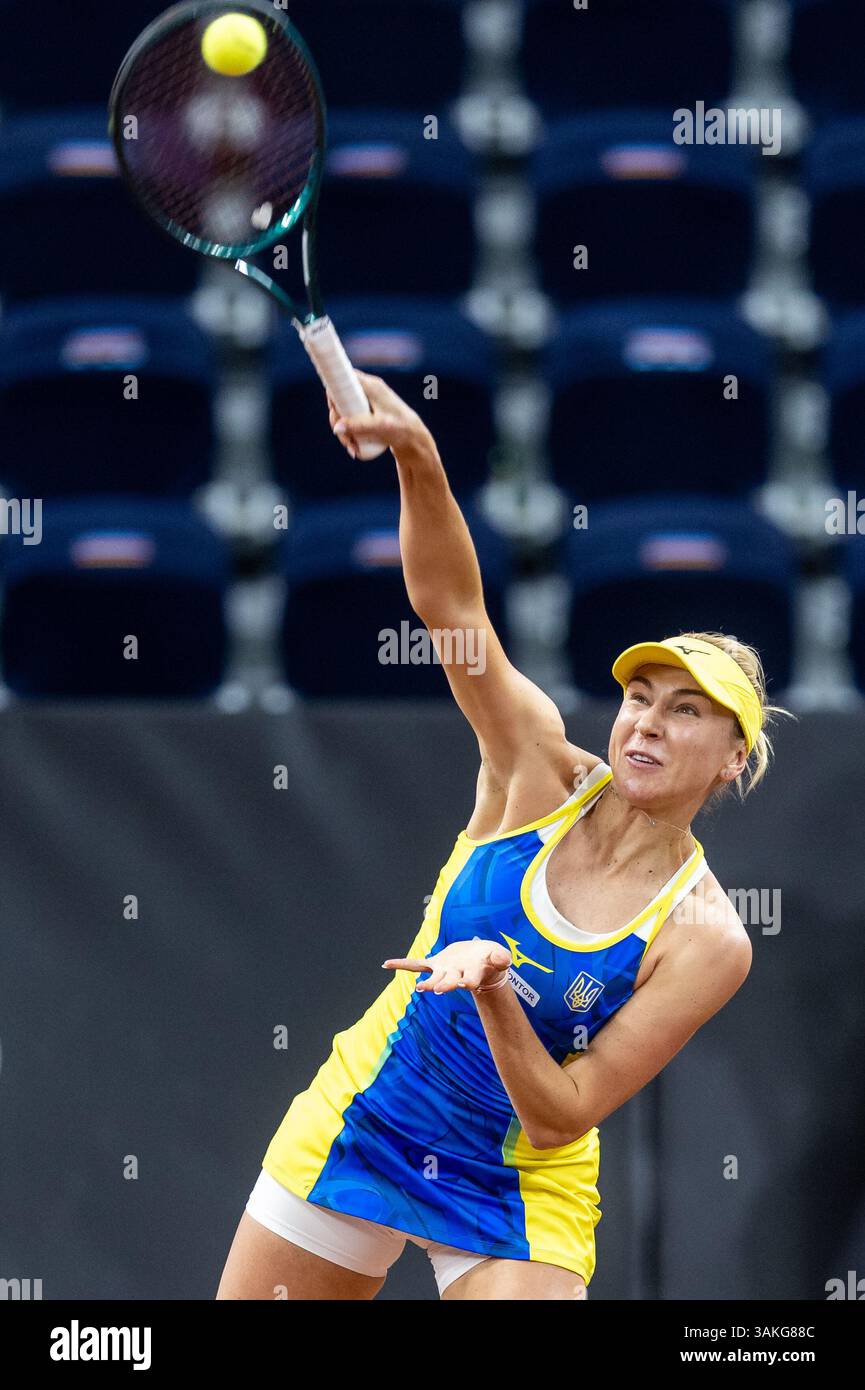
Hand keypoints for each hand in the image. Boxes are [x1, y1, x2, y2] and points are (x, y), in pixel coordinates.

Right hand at [326, 371, 436, 461]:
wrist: (415, 440)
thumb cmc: (401, 429)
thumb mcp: (380, 427)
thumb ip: (359, 426)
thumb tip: (337, 428)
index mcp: (371, 386)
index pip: (344, 377)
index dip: (333, 389)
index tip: (333, 407)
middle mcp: (368, 391)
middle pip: (340, 398)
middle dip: (337, 419)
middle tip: (343, 437)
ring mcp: (367, 403)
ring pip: (344, 412)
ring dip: (343, 430)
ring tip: (352, 447)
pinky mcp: (368, 414)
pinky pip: (351, 420)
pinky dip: (349, 433)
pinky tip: (354, 447)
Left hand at [383, 939, 511, 994]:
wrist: (479, 961)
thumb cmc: (491, 959)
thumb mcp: (499, 956)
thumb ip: (501, 958)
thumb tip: (505, 960)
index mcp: (472, 974)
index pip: (470, 979)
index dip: (468, 980)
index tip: (465, 983)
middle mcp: (456, 976)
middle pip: (449, 983)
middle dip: (444, 986)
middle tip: (438, 990)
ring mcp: (444, 971)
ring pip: (434, 979)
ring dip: (427, 983)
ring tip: (420, 989)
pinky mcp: (435, 964)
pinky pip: (416, 965)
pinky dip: (402, 964)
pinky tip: (387, 964)